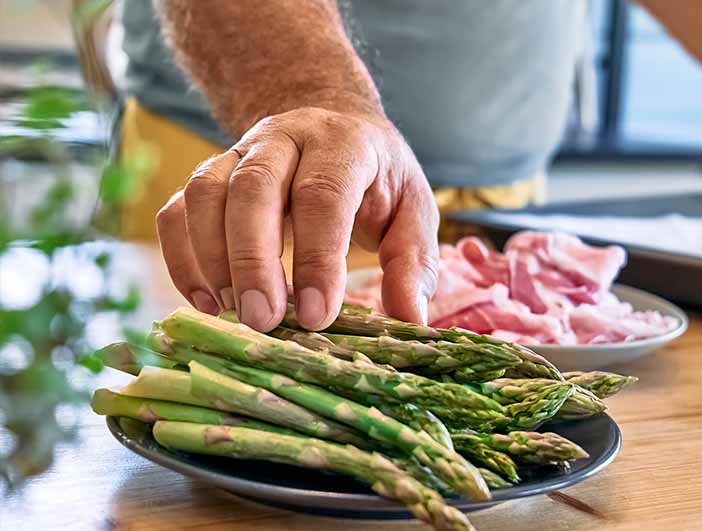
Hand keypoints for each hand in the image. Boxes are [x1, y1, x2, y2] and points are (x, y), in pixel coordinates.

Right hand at [156, 107, 438, 331]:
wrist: (336, 125)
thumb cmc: (379, 179)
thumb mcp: (413, 211)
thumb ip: (413, 262)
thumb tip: (409, 319)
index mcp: (344, 144)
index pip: (323, 195)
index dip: (317, 257)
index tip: (316, 315)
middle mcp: (285, 138)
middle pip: (253, 187)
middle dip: (253, 259)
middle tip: (263, 319)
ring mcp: (239, 153)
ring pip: (206, 192)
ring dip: (211, 257)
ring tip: (231, 311)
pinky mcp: (210, 176)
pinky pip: (177, 209)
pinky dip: (181, 257)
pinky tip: (206, 301)